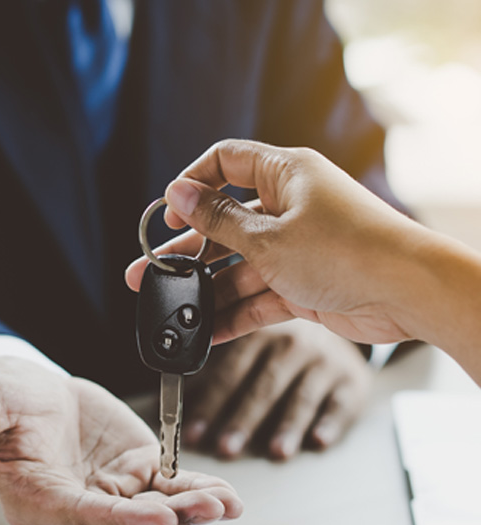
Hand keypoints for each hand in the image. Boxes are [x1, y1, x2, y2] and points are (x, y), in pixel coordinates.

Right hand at [0, 357, 241, 524]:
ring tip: (225, 502)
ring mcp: (111, 497)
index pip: (80, 518)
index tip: (158, 517)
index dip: (120, 520)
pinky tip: (226, 496)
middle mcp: (76, 511)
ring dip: (192, 512)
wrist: (30, 395)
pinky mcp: (137, 478)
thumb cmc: (2, 402)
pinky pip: (170, 492)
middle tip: (207, 507)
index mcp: (35, 500)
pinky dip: (197, 494)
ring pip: (155, 515)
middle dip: (170, 520)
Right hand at [126, 140, 426, 346]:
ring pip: (238, 267)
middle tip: (147, 273)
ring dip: (207, 290)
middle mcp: (288, 208)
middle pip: (224, 225)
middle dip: (186, 252)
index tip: (168, 215)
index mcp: (284, 175)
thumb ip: (218, 220)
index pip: (226, 163)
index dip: (192, 185)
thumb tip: (178, 193)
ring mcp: (295, 249)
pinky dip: (235, 314)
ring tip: (173, 311)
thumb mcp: (268, 236)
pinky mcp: (302, 285)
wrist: (405, 293)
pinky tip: (207, 332)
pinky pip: (258, 297)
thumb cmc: (346, 250)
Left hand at [184, 323, 371, 459]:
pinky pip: (340, 403)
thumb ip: (220, 361)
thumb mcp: (255, 338)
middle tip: (226, 448)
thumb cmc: (286, 342)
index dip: (210, 403)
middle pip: (263, 386)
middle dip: (243, 419)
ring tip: (275, 452)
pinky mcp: (352, 380)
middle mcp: (293, 344)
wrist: (343, 323)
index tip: (192, 433)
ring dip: (287, 425)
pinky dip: (331, 422)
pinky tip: (319, 441)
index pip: (230, 371)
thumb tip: (172, 387)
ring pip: (302, 396)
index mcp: (260, 333)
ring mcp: (325, 362)